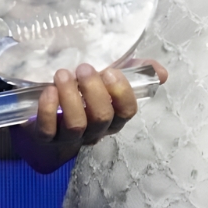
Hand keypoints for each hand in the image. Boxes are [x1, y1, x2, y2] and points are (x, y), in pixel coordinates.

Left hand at [12, 60, 168, 173]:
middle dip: (94, 91)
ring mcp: (70, 137)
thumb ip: (134, 72)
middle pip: (102, 117)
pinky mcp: (46, 138)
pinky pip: (49, 130)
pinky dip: (48, 109)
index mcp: (114, 116)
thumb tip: (161, 72)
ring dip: (70, 97)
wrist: (46, 121)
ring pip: (77, 124)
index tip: (110, 71)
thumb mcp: (108, 79)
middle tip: (84, 68)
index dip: (121, 92)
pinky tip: (48, 91)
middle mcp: (96, 130)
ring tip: (62, 74)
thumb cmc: (83, 95)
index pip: (127, 111)